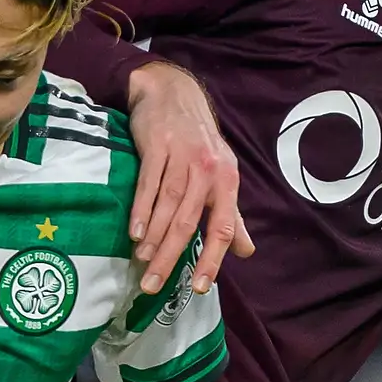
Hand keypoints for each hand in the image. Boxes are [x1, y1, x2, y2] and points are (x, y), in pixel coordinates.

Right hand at [124, 58, 253, 294]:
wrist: (173, 93)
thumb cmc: (198, 142)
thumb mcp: (221, 175)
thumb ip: (232, 216)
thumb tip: (246, 251)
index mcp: (227, 181)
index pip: (223, 228)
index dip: (212, 259)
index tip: (198, 287)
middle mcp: (208, 170)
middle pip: (188, 221)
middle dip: (170, 256)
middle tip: (153, 285)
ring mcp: (181, 156)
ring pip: (168, 205)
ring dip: (154, 237)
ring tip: (142, 262)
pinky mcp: (157, 145)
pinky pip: (148, 183)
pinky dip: (141, 209)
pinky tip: (134, 232)